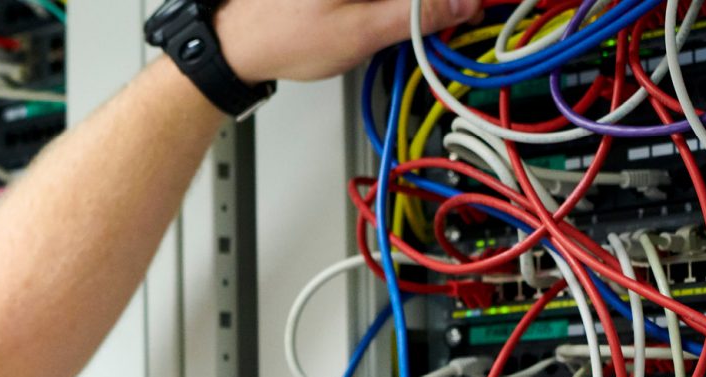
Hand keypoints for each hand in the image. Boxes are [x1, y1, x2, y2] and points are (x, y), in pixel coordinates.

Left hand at [215, 0, 484, 83]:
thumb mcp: (360, 33)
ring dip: (412, 6)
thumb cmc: (280, 37)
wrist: (235, 43)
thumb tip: (463, 2)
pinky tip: (393, 14)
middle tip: (453, 15)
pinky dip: (391, 5)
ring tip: (428, 18)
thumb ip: (416, 16)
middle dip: (429, 4)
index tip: (470, 7)